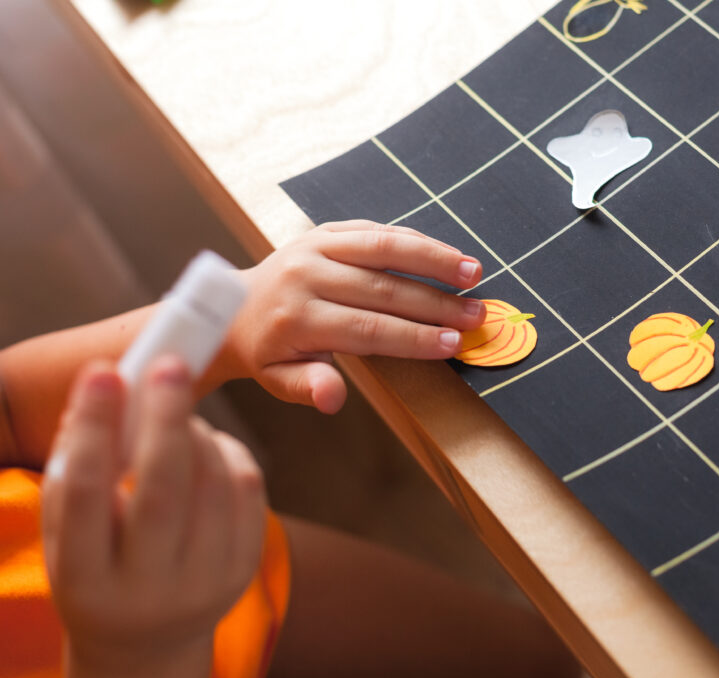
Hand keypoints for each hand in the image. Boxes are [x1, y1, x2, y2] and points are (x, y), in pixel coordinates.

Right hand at [42, 357, 265, 677]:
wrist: (146, 635)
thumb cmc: (98, 566)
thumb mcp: (69, 533)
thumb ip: (75, 468)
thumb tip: (104, 388)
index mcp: (87, 582)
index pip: (84, 498)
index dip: (93, 431)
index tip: (103, 372)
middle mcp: (149, 590)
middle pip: (164, 493)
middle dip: (167, 420)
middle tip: (169, 366)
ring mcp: (206, 583)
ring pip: (213, 486)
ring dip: (198, 431)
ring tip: (176, 409)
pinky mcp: (245, 567)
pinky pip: (249, 491)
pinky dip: (228, 452)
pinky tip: (207, 443)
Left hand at [225, 220, 486, 413]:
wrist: (233, 306)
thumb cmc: (266, 351)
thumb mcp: (277, 380)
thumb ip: (308, 387)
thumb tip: (333, 399)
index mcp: (296, 317)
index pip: (367, 328)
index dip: (414, 337)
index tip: (453, 345)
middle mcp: (305, 274)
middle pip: (384, 289)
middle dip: (436, 303)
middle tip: (477, 315)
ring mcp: (315, 245)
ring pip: (384, 248)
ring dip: (435, 259)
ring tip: (474, 272)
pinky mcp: (326, 230)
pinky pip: (376, 230)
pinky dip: (416, 240)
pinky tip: (448, 253)